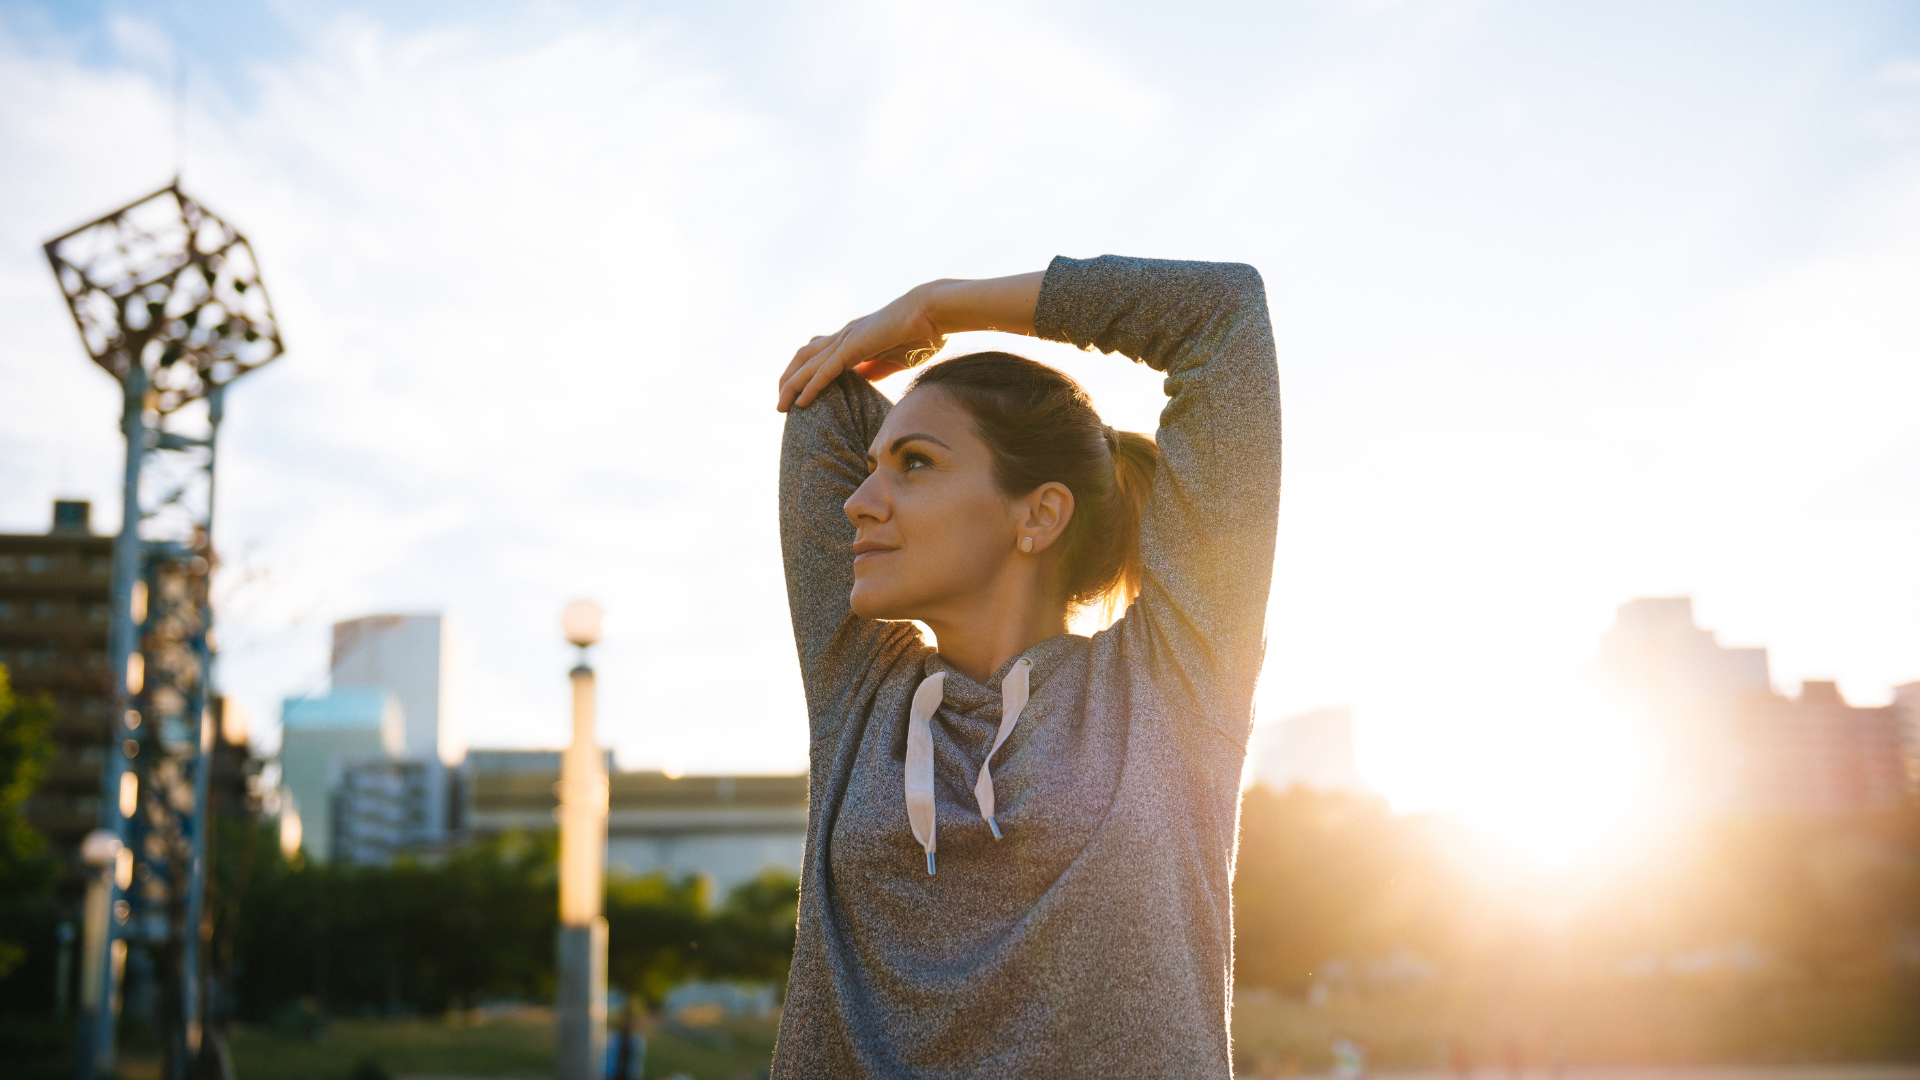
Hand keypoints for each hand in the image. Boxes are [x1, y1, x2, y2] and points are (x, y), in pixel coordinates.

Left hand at [777, 284, 946, 411]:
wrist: (933, 312)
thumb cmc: (922, 333)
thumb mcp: (893, 358)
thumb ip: (875, 367)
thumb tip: (861, 379)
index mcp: (854, 338)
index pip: (819, 354)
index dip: (805, 372)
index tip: (797, 393)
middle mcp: (844, 336)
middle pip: (804, 356)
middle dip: (789, 378)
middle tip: (780, 401)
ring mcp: (847, 339)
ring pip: (807, 364)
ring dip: (791, 385)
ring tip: (780, 406)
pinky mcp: (854, 346)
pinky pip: (825, 370)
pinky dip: (810, 386)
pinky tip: (800, 402)